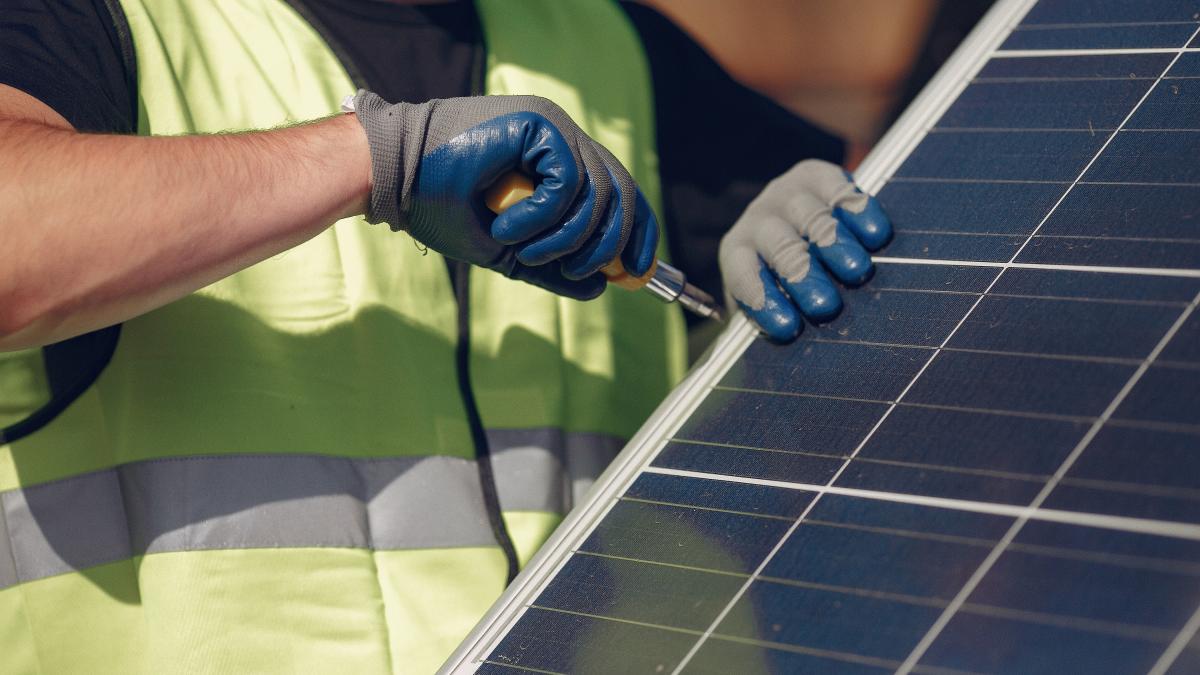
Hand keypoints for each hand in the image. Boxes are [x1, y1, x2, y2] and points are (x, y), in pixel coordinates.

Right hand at [352, 91, 657, 299]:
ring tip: (522, 252)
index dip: (637, 232)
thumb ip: (551, 268)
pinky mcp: (539, 122)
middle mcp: (563, 138)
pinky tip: (507, 229)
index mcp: (560, 160)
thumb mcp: (506, 251)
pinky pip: (567, 182)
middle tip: (579, 271)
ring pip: (597, 194)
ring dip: (563, 239)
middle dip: (610, 244)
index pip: (620, 192)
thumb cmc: (439, 206)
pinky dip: (542, 218)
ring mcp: (554, 126)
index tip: (636, 273)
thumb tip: (599, 289)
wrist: (393, 178)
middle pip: (621, 192)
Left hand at [718, 159, 891, 341]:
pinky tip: (876, 234)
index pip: (743, 277)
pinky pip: (837, 189)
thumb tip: (793, 360)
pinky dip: (857, 210)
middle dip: (802, 277)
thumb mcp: (774, 304)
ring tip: (857, 271)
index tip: (788, 328)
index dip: (763, 302)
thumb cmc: (786, 281)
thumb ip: (780, 322)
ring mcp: (787, 194)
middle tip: (825, 306)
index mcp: (737, 255)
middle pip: (780, 247)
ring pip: (810, 218)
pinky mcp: (816, 174)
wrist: (795, 221)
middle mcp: (759, 220)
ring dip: (833, 244)